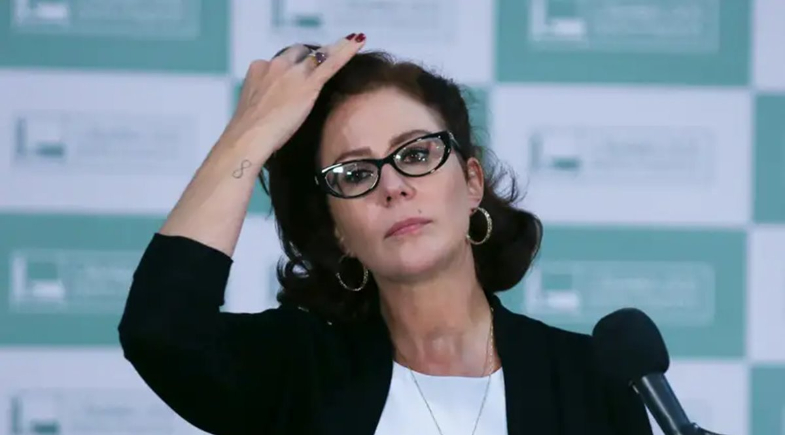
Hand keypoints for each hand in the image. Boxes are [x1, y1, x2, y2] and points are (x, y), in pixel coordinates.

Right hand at [218, 34, 365, 160]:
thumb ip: (265, 101)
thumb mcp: (253, 109)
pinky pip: (332, 63)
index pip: (281, 60)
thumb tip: (274, 109)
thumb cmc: (249, 132)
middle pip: (299, 53)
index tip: (299, 70)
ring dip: (332, 50)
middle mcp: (275, 65)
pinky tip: (358, 42)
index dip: (292, 66)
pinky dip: (347, 51)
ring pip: (318, 55)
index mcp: (258, 69)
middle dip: (311, 57)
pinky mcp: (309, 84)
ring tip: (349, 43)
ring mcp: (293, 73)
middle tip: (323, 64)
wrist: (249, 137)